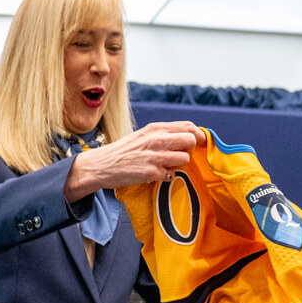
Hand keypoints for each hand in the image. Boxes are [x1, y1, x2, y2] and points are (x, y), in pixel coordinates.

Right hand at [63, 121, 203, 201]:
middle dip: (191, 150)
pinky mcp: (151, 172)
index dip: (198, 135)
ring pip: (185, 158)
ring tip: (166, 166)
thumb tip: (187, 137)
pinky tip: (155, 174)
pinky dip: (167, 176)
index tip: (199, 143)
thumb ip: (163, 135)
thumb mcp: (143, 136)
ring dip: (179, 164)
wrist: (102, 165)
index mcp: (155, 128)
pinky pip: (171, 174)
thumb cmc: (124, 152)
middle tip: (181, 155)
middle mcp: (156, 139)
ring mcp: (154, 156)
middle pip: (191, 140)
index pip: (188, 126)